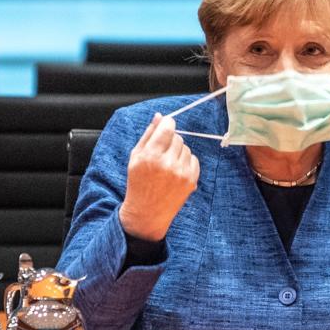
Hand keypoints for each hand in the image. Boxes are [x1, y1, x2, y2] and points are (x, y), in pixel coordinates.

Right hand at [119, 113, 199, 240]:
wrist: (147, 213)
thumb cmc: (138, 183)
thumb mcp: (135, 157)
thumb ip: (148, 135)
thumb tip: (159, 116)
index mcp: (150, 156)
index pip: (168, 128)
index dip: (168, 124)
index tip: (167, 125)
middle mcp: (167, 163)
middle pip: (178, 137)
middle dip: (171, 141)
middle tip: (162, 153)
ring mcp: (181, 173)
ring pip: (187, 148)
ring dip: (178, 152)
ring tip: (167, 165)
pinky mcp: (191, 181)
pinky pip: (194, 160)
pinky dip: (186, 162)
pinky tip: (175, 172)